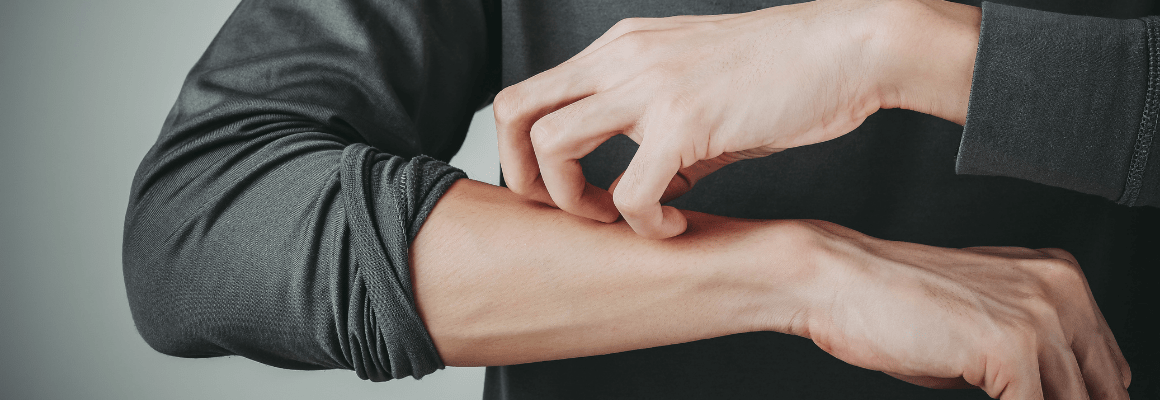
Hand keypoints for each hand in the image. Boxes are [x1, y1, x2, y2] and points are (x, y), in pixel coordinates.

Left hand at [495, 0, 979, 238]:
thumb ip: (657, 134)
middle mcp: (622, 58)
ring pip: (553, 146)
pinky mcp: (687, 121)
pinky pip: (630, 193)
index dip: (521, 154)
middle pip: (512, 112)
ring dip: (574, 201)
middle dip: (523, 178)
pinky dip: (644, 225)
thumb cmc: (781, 74)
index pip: (526, 94)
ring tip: (620, 218)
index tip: (560, 190)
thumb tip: (642, 191)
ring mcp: (649, 85)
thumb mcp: (697, 92)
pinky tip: (674, 226)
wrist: (847, 49)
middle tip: (570, 211)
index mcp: (619, 48)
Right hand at [794, 221, 1130, 398]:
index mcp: (1060, 279)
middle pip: (1103, 390)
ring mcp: (1039, 318)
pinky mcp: (1011, 347)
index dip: (1087, 399)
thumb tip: (1050, 398)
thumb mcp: (980, 330)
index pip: (1108, 367)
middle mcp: (1060, 292)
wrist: (837, 281)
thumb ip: (1030, 362)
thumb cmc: (892, 302)